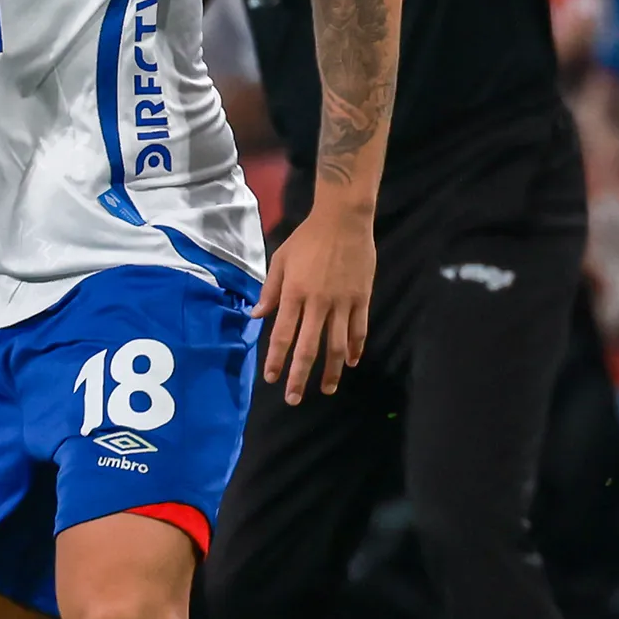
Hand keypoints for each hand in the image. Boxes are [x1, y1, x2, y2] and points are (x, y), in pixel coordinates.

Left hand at [254, 201, 375, 404]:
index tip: (272, 379)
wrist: (343, 220)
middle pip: (308, 348)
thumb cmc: (307, 238)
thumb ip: (270, 291)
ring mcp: (342, 303)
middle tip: (294, 398)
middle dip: (300, 376)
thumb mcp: (280, 260)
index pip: (283, 335)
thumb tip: (256, 316)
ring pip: (337, 346)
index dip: (277, 360)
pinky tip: (351, 362)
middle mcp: (318, 303)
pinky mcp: (362, 299)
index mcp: (294, 294)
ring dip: (332, 371)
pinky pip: (359, 330)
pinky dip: (355, 349)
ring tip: (327, 389)